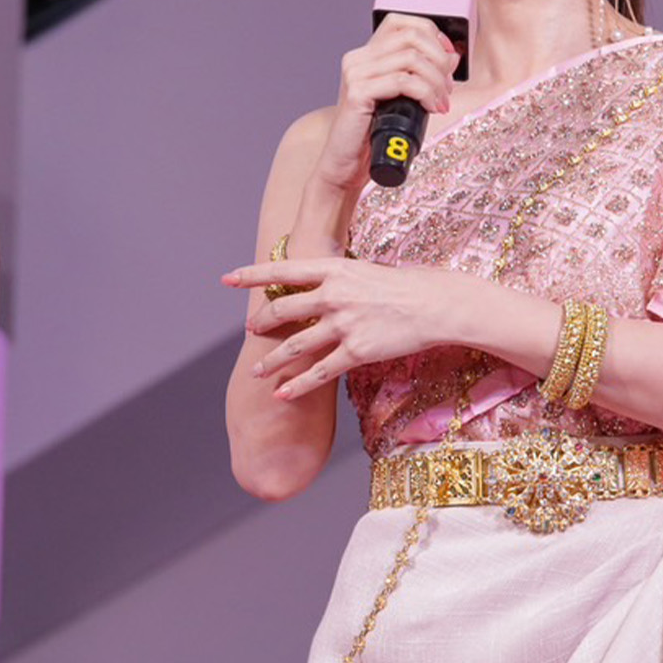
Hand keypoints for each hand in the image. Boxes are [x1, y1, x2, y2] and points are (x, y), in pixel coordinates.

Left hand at [223, 256, 458, 399]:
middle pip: (283, 310)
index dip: (251, 274)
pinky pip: (319, 372)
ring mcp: (343, 324)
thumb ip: (338, 280)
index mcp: (335, 268)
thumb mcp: (366, 271)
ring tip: (257, 371)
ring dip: (271, 360)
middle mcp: (334, 295)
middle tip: (250, 329)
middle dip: (262, 322)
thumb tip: (318, 289)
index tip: (227, 278)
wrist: (435, 304)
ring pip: (295, 345)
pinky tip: (283, 394)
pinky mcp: (356, 351)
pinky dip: (297, 385)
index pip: (283, 270)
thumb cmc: (406, 285)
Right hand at [314, 13, 461, 192]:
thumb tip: (452, 56)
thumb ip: (423, 76)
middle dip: (440, 60)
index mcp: (367, 55)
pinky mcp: (357, 92)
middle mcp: (358, 58)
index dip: (432, 33)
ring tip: (442, 102)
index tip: (448, 58)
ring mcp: (355, 73)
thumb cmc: (375, 135)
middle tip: (448, 88)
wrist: (347, 165)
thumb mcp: (405, 100)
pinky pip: (403, 81)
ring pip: (412, 59)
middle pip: (411, 37)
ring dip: (437, 81)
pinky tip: (432, 108)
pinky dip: (426, 93)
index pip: (401, 22)